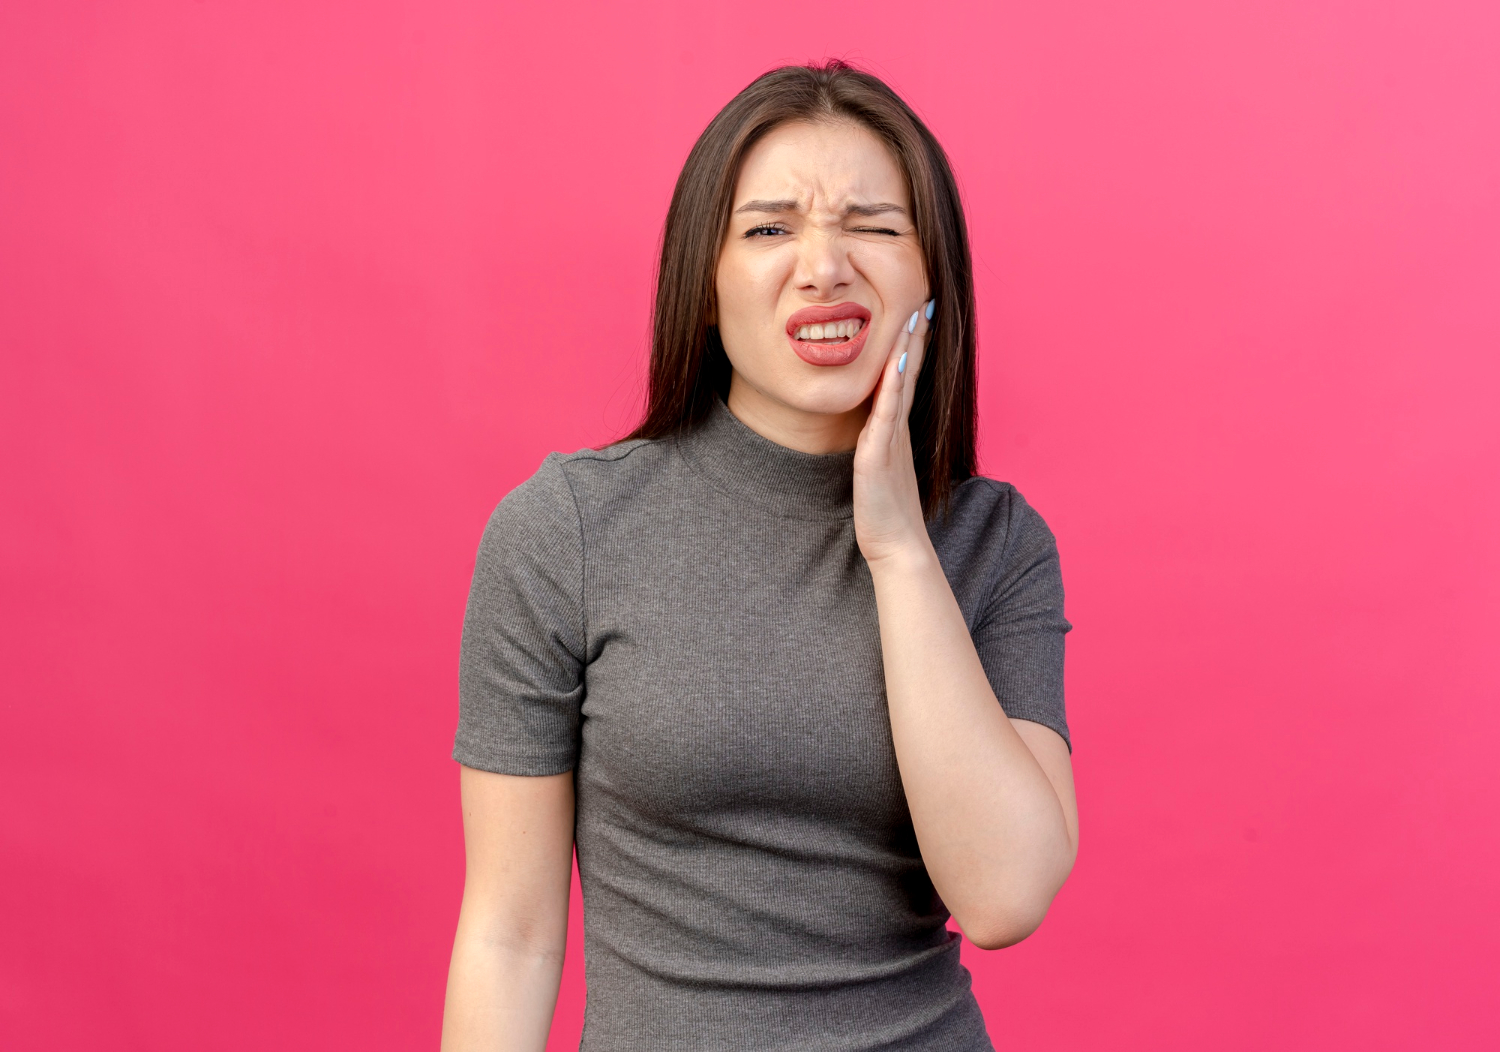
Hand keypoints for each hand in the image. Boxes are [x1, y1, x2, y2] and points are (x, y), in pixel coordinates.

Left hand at [853, 300, 933, 568]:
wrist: (898, 546)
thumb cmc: (887, 512)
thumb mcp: (882, 468)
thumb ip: (879, 444)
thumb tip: (874, 429)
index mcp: (897, 431)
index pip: (905, 380)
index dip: (913, 348)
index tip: (918, 316)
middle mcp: (898, 430)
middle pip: (909, 375)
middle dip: (916, 338)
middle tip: (924, 302)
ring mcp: (891, 441)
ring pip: (900, 388)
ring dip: (908, 352)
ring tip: (914, 320)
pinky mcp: (880, 456)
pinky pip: (886, 416)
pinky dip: (890, 389)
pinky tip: (895, 365)